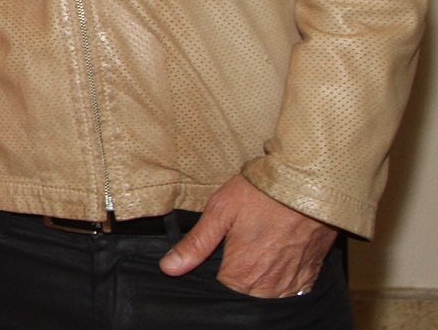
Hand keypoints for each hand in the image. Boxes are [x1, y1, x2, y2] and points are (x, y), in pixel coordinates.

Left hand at [159, 175, 336, 296]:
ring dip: (259, 281)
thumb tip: (170, 267)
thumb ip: (196, 244)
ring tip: (258, 250)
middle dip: (236, 277)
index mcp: (242, 272)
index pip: (218, 289)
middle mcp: (268, 286)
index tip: (216, 253)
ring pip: (266, 296)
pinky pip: (291, 291)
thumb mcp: (220, 211)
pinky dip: (281, 281)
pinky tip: (276, 258)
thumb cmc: (262, 193)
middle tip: (239, 246)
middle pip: (242, 294)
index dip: (212, 270)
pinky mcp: (310, 277)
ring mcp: (292, 284)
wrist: (309, 184)